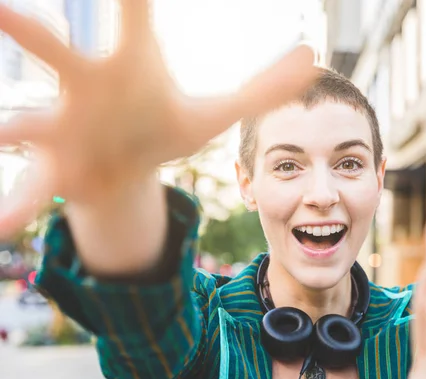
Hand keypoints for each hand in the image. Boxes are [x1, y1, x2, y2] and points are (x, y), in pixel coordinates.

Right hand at [0, 0, 317, 237]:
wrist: (130, 170)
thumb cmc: (164, 129)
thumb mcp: (217, 112)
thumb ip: (265, 87)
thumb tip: (314, 56)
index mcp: (128, 67)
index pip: (133, 15)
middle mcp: (87, 88)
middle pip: (58, 53)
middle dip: (30, 31)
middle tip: (4, 9)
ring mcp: (64, 128)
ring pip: (29, 122)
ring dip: (10, 127)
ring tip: (0, 136)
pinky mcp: (57, 170)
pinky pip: (31, 187)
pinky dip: (15, 207)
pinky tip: (3, 230)